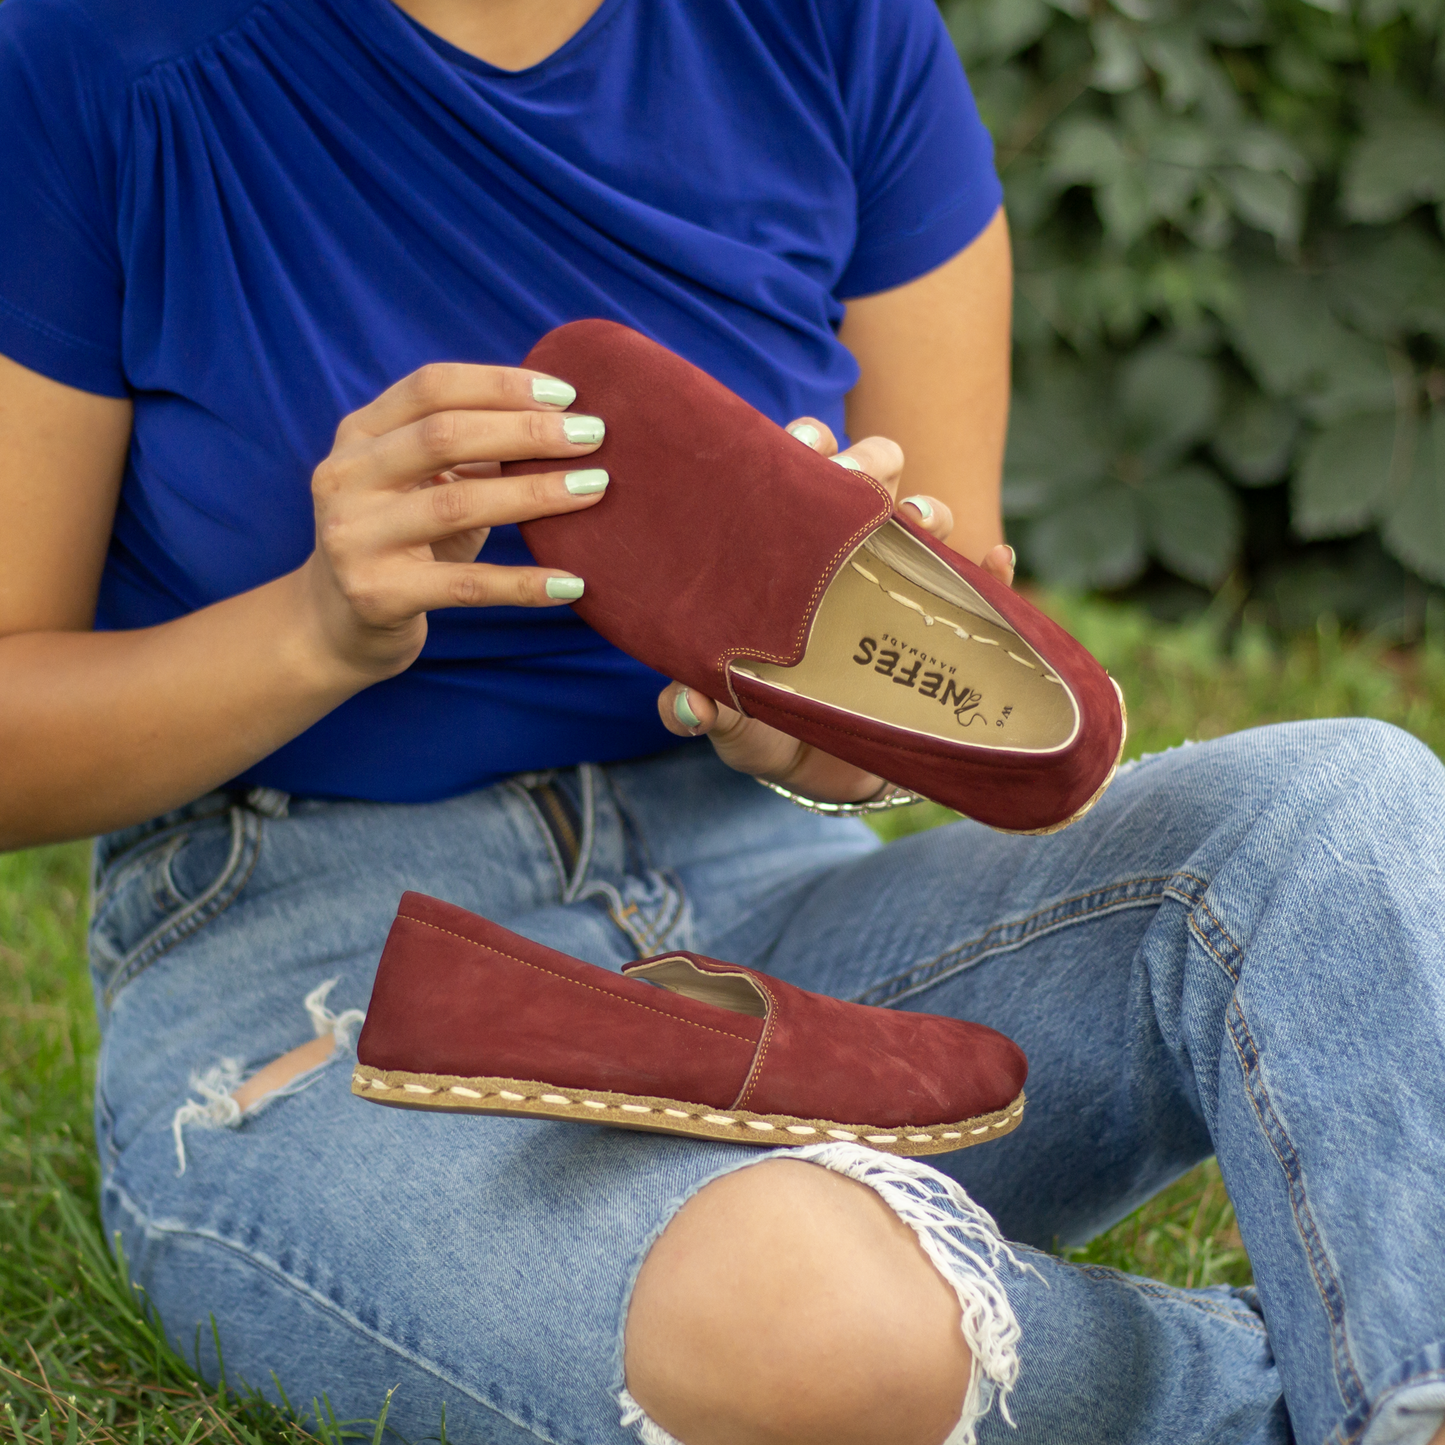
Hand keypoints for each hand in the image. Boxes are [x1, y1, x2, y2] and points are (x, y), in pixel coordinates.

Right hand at [299, 363, 609, 680]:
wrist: (335, 626)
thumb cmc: (401, 542)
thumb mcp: (422, 485)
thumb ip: (469, 450)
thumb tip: (561, 419)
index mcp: (359, 435)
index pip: (432, 387)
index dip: (501, 384)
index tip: (567, 394)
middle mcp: (346, 478)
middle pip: (445, 436)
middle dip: (528, 431)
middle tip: (593, 436)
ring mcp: (356, 537)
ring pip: (459, 504)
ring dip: (535, 493)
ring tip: (594, 488)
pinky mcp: (378, 595)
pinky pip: (467, 585)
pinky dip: (524, 584)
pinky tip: (572, 583)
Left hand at [655, 419, 1014, 801]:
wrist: (832, 774)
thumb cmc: (771, 729)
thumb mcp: (734, 722)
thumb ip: (703, 710)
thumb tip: (687, 705)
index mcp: (786, 559)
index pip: (796, 478)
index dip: (804, 447)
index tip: (809, 446)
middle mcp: (845, 556)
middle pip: (866, 477)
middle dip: (870, 463)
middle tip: (864, 484)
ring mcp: (898, 585)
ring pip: (925, 517)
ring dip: (928, 509)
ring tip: (922, 523)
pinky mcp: (944, 623)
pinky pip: (980, 585)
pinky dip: (990, 569)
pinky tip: (993, 560)